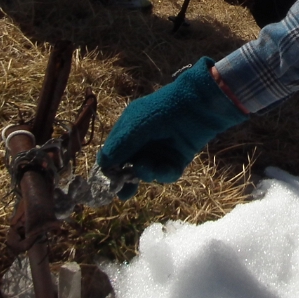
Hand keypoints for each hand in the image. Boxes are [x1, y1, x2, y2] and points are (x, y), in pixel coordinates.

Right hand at [97, 58, 245, 191]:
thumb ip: (119, 146)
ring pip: (147, 172)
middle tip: (123, 193)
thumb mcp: (134, 126)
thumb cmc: (161, 110)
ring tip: (146, 167)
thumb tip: (102, 165)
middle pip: (129, 167)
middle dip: (126, 180)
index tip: (108, 181)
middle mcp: (143, 143)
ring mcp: (160, 151)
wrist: (196, 104)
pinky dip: (165, 173)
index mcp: (129, 131)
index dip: (110, 168)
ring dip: (145, 173)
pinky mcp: (178, 159)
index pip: (114, 153)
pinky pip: (167, 173)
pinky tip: (165, 168)